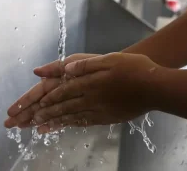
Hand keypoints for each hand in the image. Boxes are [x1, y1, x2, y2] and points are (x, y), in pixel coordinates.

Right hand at [4, 54, 99, 128]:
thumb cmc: (105, 64)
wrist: (128, 74)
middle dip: (26, 113)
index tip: (11, 112)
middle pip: (42, 103)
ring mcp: (74, 98)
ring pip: (52, 111)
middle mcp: (66, 89)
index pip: (40, 91)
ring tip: (22, 128)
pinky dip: (56, 123)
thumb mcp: (82, 61)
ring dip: (37, 119)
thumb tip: (37, 71)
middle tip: (9, 125)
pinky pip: (67, 117)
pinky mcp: (85, 108)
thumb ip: (59, 66)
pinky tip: (45, 129)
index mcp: (63, 77)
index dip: (25, 101)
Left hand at [32, 53, 160, 132]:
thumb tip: (66, 68)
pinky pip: (87, 122)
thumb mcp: (110, 59)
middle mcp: (92, 99)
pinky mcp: (109, 117)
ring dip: (56, 122)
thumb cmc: (135, 68)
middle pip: (65, 107)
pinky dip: (74, 124)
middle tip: (31, 121)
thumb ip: (87, 65)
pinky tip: (68, 126)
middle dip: (46, 113)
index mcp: (91, 83)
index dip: (49, 98)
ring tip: (42, 127)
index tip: (36, 105)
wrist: (155, 88)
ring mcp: (101, 110)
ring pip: (73, 117)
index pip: (64, 91)